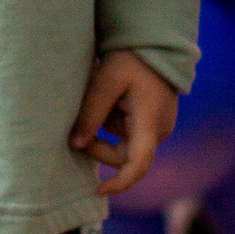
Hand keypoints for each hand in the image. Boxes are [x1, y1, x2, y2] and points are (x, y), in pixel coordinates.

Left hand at [71, 50, 180, 197]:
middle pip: (124, 155)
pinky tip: (109, 98)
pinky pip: (128, 132)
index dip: (120, 182)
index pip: (138, 164)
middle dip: (99, 144)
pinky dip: (112, 121)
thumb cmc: (131, 58)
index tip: (99, 191)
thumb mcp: (106, 81)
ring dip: (105, 127)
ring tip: (99, 97)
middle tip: (78, 125)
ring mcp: (157, 126)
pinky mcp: (152, 121)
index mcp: (150, 122)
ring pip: (123, 142)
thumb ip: (90, 113)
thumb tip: (76, 144)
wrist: (155, 43)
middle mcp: (158, 130)